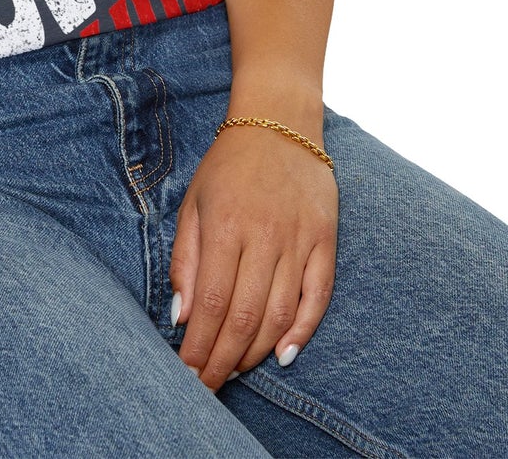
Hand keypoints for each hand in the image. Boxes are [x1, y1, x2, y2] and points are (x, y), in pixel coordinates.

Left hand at [169, 124, 337, 389]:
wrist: (279, 122)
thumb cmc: (228, 166)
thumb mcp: (193, 203)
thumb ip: (185, 259)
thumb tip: (181, 316)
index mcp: (225, 226)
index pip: (211, 302)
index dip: (200, 345)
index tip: (187, 373)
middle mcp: (264, 236)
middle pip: (245, 316)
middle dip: (224, 359)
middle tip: (209, 385)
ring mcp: (299, 239)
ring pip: (280, 314)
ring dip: (256, 351)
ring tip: (236, 371)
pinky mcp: (326, 240)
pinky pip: (318, 296)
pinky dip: (303, 330)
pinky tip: (283, 354)